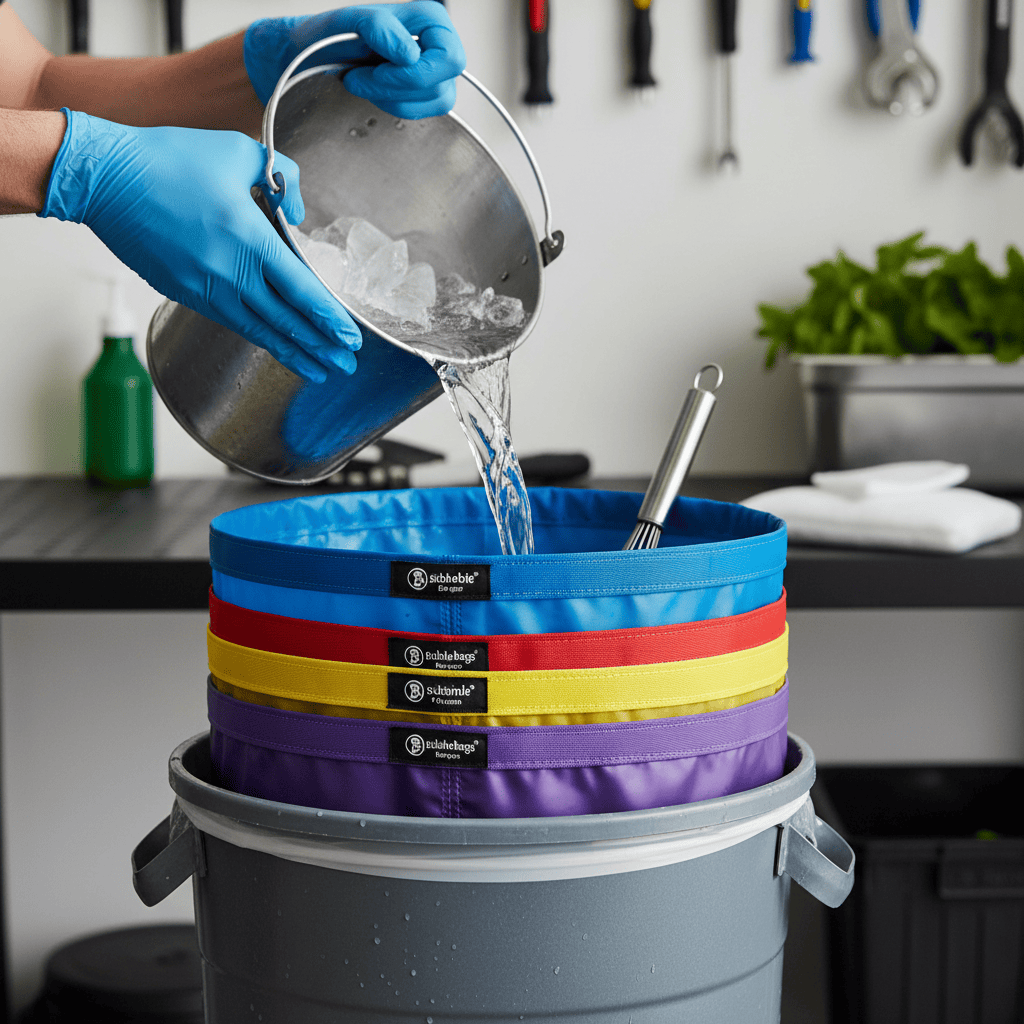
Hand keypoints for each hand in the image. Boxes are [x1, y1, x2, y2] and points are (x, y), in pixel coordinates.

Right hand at [40, 109, 360, 382]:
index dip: (329, 318)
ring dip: (292, 353)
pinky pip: (231, 320)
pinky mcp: (184, 292)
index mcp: (249, 239)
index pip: (301, 289)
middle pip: (285, 321)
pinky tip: (273, 344)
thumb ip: (284, 179)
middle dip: (320, 347)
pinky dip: (258, 336)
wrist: (103, 177)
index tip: (350, 338)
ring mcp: (204, 288)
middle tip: (345, 366)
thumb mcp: (240, 151)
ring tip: (318, 371)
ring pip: (258, 330)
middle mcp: (229, 272)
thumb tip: (299, 214)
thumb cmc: (168, 159)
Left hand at [244, 2, 465, 116]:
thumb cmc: (328, 37)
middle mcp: (437, 45)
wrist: (309, 59)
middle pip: (443, 84)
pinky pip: (422, 114)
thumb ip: (380, 29)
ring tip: (364, 82)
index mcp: (429, 19)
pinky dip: (394, 107)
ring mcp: (432, 73)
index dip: (415, 73)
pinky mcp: (421, 96)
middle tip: (363, 77)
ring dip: (393, 98)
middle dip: (399, 87)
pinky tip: (373, 93)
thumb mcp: (348, 22)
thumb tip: (410, 54)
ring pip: (438, 102)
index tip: (378, 68)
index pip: (449, 58)